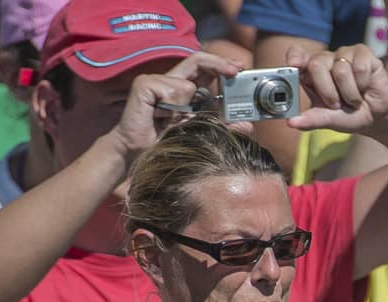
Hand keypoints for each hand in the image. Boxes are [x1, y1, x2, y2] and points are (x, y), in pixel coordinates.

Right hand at [108, 51, 243, 158]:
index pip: (204, 68)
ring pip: (186, 85)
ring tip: (170, 120)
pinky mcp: (144, 85)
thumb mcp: (201, 131)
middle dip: (218, 63)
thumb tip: (248, 125)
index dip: (221, 64)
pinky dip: (171, 107)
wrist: (139, 154)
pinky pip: (171, 90)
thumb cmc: (165, 142)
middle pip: (196, 60)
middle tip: (235, 70)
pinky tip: (160, 115)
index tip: (239, 68)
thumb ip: (223, 126)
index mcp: (182, 88)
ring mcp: (155, 81)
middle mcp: (169, 80)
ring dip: (185, 108)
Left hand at [285, 45, 387, 132]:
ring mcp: (344, 54)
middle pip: (316, 64)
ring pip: (340, 70)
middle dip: (327, 90)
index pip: (297, 55)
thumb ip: (311, 119)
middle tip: (336, 104)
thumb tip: (291, 122)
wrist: (376, 118)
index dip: (295, 57)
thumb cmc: (349, 115)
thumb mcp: (328, 120)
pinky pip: (360, 67)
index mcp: (311, 72)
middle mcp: (325, 59)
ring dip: (349, 93)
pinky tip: (366, 87)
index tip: (294, 65)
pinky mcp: (363, 53)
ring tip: (354, 99)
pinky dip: (363, 84)